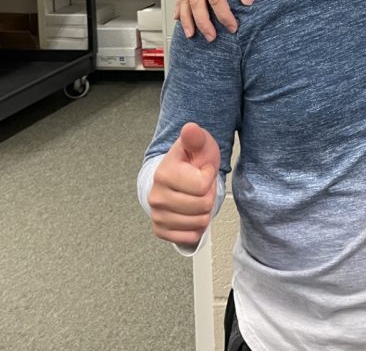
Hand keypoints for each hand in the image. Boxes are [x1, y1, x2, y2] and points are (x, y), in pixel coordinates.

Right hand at [148, 123, 220, 245]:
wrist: (178, 177)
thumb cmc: (192, 161)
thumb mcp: (199, 144)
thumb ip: (196, 137)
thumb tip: (190, 129)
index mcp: (164, 173)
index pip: (203, 185)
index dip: (209, 176)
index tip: (202, 170)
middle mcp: (156, 196)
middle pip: (203, 206)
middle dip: (208, 194)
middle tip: (200, 186)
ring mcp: (157, 215)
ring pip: (199, 222)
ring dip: (204, 211)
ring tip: (196, 197)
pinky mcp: (161, 230)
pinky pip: (190, 237)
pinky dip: (197, 227)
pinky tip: (191, 213)